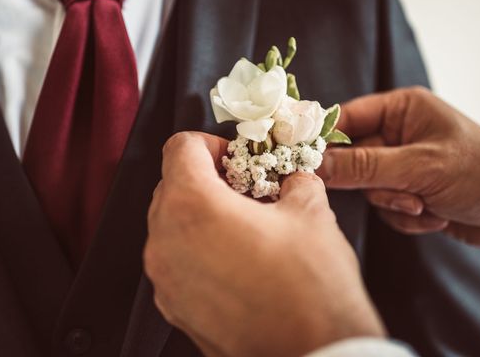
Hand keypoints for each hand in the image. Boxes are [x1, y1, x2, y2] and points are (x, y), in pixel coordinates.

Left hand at [144, 132, 385, 356]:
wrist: (314, 356)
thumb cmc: (310, 287)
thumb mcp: (311, 213)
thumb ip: (295, 182)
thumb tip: (293, 180)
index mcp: (192, 206)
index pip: (180, 147)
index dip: (211, 143)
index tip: (237, 159)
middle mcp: (165, 241)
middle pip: (171, 185)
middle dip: (206, 179)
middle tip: (246, 190)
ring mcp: (165, 280)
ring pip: (170, 225)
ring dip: (201, 215)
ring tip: (244, 227)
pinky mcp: (174, 309)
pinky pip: (176, 262)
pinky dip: (198, 251)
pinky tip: (238, 261)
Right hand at [318, 87, 479, 258]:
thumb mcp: (420, 167)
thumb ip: (364, 166)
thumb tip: (314, 165)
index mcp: (402, 109)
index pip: (346, 118)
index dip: (325, 140)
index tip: (305, 161)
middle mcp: (398, 133)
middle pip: (353, 159)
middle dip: (376, 184)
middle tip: (403, 194)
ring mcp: (402, 164)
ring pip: (368, 188)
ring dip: (395, 203)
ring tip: (426, 205)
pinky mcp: (408, 191)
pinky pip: (385, 206)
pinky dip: (406, 216)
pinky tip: (435, 215)